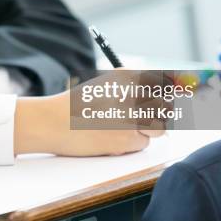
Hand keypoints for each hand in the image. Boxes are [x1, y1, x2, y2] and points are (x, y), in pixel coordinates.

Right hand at [14, 70, 165, 156]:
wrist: (51, 122)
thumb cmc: (73, 105)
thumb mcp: (103, 85)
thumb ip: (131, 86)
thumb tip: (162, 92)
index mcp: (126, 76)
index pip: (162, 82)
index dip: (168, 92)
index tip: (169, 97)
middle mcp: (132, 92)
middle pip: (165, 106)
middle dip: (159, 114)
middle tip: (146, 118)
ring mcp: (131, 115)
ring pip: (158, 127)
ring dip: (146, 130)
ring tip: (122, 128)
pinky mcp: (127, 137)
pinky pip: (142, 143)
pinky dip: (131, 144)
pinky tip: (110, 138)